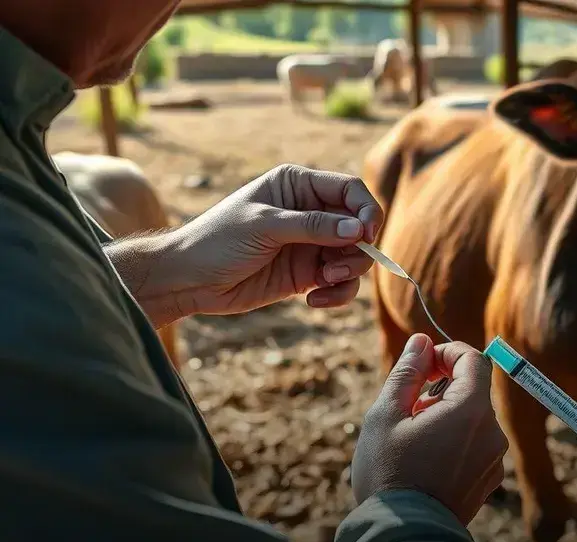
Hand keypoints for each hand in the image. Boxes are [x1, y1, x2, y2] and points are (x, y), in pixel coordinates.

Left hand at [107, 164, 382, 326]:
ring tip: (323, 282)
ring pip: (355, 257)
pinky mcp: (309, 274)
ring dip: (349, 273)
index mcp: (298, 186)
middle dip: (358, 249)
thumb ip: (314, 226)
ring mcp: (312, 244)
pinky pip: (341, 283)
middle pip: (361, 226)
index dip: (366, 210)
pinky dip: (337, 293)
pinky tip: (313, 301)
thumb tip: (359, 230)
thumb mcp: (265, 226)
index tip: (366, 235)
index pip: (350, 190)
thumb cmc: (218, 241)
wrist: (189, 280)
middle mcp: (311, 212)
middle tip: (336, 269)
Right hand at [352, 334, 507, 525]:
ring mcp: (494, 459)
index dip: (447, 353)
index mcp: (471, 411)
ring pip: (474, 419)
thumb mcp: (386, 415)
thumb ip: (407, 372)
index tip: (422, 365)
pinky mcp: (489, 481)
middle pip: (474, 390)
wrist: (403, 539)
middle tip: (407, 409)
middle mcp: (492, 433)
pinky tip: (425, 462)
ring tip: (412, 440)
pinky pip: (476, 446)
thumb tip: (421, 341)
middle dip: (442, 388)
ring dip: (447, 416)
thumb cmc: (388, 474)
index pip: (474, 360)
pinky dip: (455, 441)